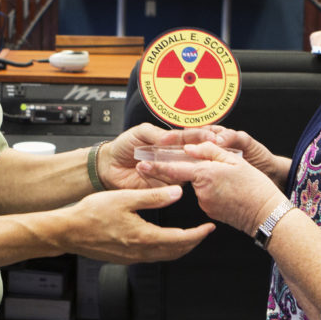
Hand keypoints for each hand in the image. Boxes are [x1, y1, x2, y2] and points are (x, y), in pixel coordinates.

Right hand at [59, 185, 215, 262]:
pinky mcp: (124, 258)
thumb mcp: (125, 198)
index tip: (209, 227)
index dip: (198, 234)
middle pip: (176, 252)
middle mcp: (140, 252)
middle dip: (192, 242)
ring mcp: (132, 257)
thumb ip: (153, 196)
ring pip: (164, 256)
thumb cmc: (91, 213)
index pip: (180, 239)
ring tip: (188, 235)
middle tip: (203, 232)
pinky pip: (152, 256)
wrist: (68, 232)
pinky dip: (164, 249)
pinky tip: (162, 238)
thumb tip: (177, 193)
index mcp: (144, 237)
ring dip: (179, 247)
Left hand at [98, 122, 225, 188]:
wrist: (109, 164)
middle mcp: (174, 158)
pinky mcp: (161, 187)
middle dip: (192, 155)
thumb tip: (170, 138)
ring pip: (180, 172)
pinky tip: (141, 168)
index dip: (202, 137)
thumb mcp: (140, 132)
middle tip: (183, 152)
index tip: (210, 136)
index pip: (191, 139)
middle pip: (192, 158)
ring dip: (166, 166)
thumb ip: (156, 133)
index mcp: (172, 142)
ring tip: (146, 160)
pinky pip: (166, 184)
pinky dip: (154, 175)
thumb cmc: (125, 145)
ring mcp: (169, 173)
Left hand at [138, 142, 283, 235]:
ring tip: (230, 181)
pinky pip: (205, 196)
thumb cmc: (254, 185)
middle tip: (208, 168)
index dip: (157, 166)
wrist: (266, 214)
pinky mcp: (209, 211)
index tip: (142, 163)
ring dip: (207, 180)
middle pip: (188, 175)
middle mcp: (201, 190)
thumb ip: (209, 151)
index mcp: (205, 173)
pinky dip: (212, 190)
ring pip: (198, 185)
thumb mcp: (235, 160)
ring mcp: (204, 203)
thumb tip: (189, 148)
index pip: (174, 168)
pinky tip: (229, 191)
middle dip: (192, 170)